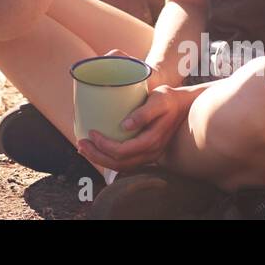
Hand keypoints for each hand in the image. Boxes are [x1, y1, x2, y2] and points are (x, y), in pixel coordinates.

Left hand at [76, 48, 192, 173]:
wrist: (184, 104)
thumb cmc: (169, 98)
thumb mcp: (158, 100)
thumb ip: (144, 113)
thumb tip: (125, 125)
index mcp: (152, 141)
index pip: (123, 151)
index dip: (104, 146)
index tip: (91, 132)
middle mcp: (151, 153)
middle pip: (119, 164)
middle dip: (96, 156)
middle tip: (80, 143)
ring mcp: (149, 155)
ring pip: (121, 166)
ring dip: (100, 160)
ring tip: (84, 149)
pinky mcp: (146, 151)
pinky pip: (125, 162)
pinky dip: (109, 159)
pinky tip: (98, 150)